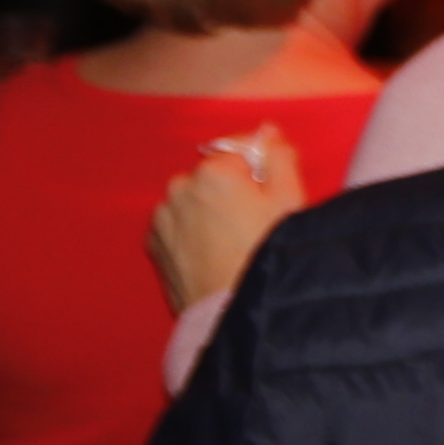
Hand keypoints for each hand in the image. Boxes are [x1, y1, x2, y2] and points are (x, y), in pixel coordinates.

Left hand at [149, 129, 305, 314]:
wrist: (229, 312)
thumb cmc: (266, 254)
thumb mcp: (290, 200)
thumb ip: (279, 156)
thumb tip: (268, 132)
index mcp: (215, 169)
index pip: (243, 148)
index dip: (262, 168)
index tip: (272, 193)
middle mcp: (181, 184)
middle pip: (216, 173)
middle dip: (233, 188)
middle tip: (254, 222)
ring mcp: (163, 215)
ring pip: (194, 198)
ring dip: (209, 208)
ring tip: (230, 241)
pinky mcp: (153, 242)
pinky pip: (177, 223)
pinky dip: (191, 230)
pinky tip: (210, 252)